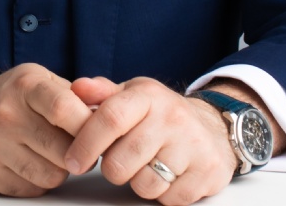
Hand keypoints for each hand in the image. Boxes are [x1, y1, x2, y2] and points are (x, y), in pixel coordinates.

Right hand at [0, 64, 93, 196]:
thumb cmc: (11, 96)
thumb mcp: (40, 79)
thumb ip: (75, 94)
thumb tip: (110, 113)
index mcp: (25, 85)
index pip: (64, 108)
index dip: (90, 126)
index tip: (101, 133)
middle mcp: (5, 114)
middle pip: (63, 150)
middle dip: (79, 152)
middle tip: (79, 145)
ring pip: (51, 175)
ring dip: (60, 168)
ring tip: (51, 151)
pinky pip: (31, 189)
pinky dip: (39, 180)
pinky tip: (30, 160)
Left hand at [65, 77, 237, 205]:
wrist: (212, 126)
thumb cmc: (161, 113)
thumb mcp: (133, 95)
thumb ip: (102, 93)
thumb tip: (76, 89)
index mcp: (148, 95)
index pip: (110, 118)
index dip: (85, 142)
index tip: (72, 160)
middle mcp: (172, 117)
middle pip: (121, 160)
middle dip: (111, 169)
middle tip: (118, 161)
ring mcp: (193, 144)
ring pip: (145, 184)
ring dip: (138, 183)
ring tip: (146, 165)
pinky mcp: (207, 172)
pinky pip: (170, 199)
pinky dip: (163, 194)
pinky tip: (167, 174)